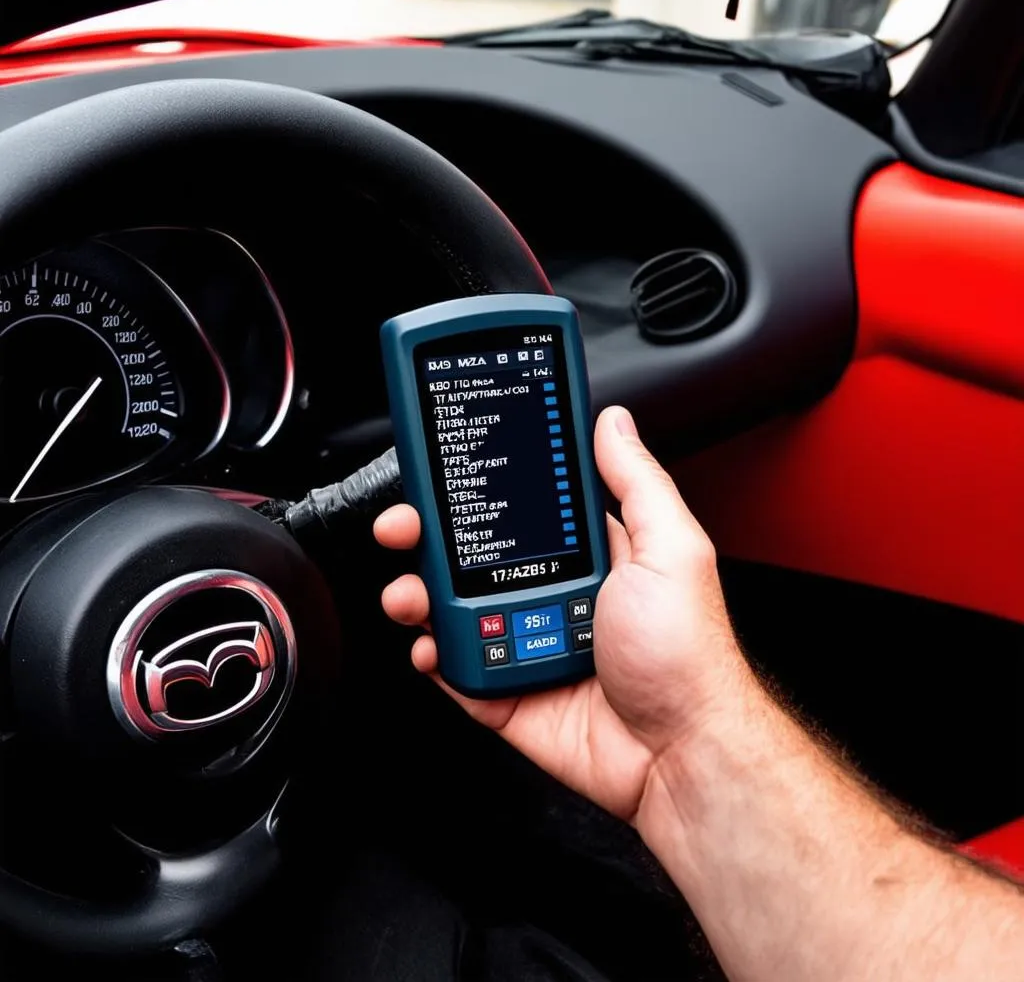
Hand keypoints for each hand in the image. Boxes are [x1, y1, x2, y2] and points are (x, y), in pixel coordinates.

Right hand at [374, 406, 750, 821]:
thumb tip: (614, 422)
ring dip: (418, 595)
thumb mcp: (671, 550)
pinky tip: (430, 645)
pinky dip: (433, 655)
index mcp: (588, 556)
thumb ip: (636, 483)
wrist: (680, 756)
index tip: (445, 470)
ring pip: (453, 611)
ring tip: (409, 592)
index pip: (521, 511)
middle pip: (473, 557)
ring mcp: (526, 643)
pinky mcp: (508, 694)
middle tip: (404, 527)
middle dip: (427, 537)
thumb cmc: (687, 655)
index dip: (480, 490)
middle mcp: (552, 595)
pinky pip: (456, 669)